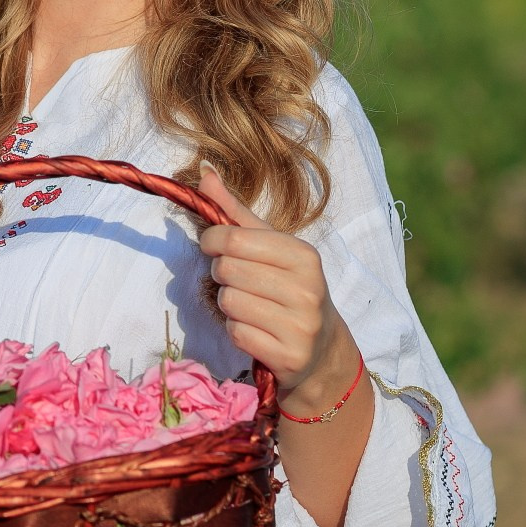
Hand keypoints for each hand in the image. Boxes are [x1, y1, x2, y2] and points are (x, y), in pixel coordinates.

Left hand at [195, 165, 361, 415]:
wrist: (321, 350)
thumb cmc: (288, 288)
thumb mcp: (270, 247)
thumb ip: (235, 211)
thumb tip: (203, 170)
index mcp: (304, 255)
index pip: (234, 238)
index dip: (211, 240)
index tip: (213, 246)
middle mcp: (307, 288)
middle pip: (227, 270)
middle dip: (220, 274)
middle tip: (236, 280)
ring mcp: (301, 325)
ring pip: (229, 302)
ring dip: (227, 304)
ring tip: (249, 305)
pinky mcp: (289, 356)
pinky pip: (236, 333)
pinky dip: (236, 330)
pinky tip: (255, 329)